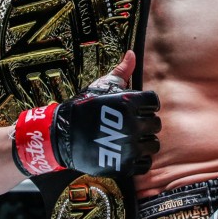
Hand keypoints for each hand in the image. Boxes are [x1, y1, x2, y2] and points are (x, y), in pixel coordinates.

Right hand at [12, 53, 160, 177]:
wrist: (61, 136)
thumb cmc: (83, 108)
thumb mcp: (101, 86)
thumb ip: (121, 71)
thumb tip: (131, 53)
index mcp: (129, 103)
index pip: (153, 102)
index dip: (145, 105)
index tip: (136, 108)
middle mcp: (132, 124)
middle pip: (155, 124)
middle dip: (145, 123)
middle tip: (131, 125)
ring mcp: (129, 146)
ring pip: (153, 144)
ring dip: (144, 142)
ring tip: (129, 139)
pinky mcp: (125, 165)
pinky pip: (145, 163)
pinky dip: (139, 160)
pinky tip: (128, 153)